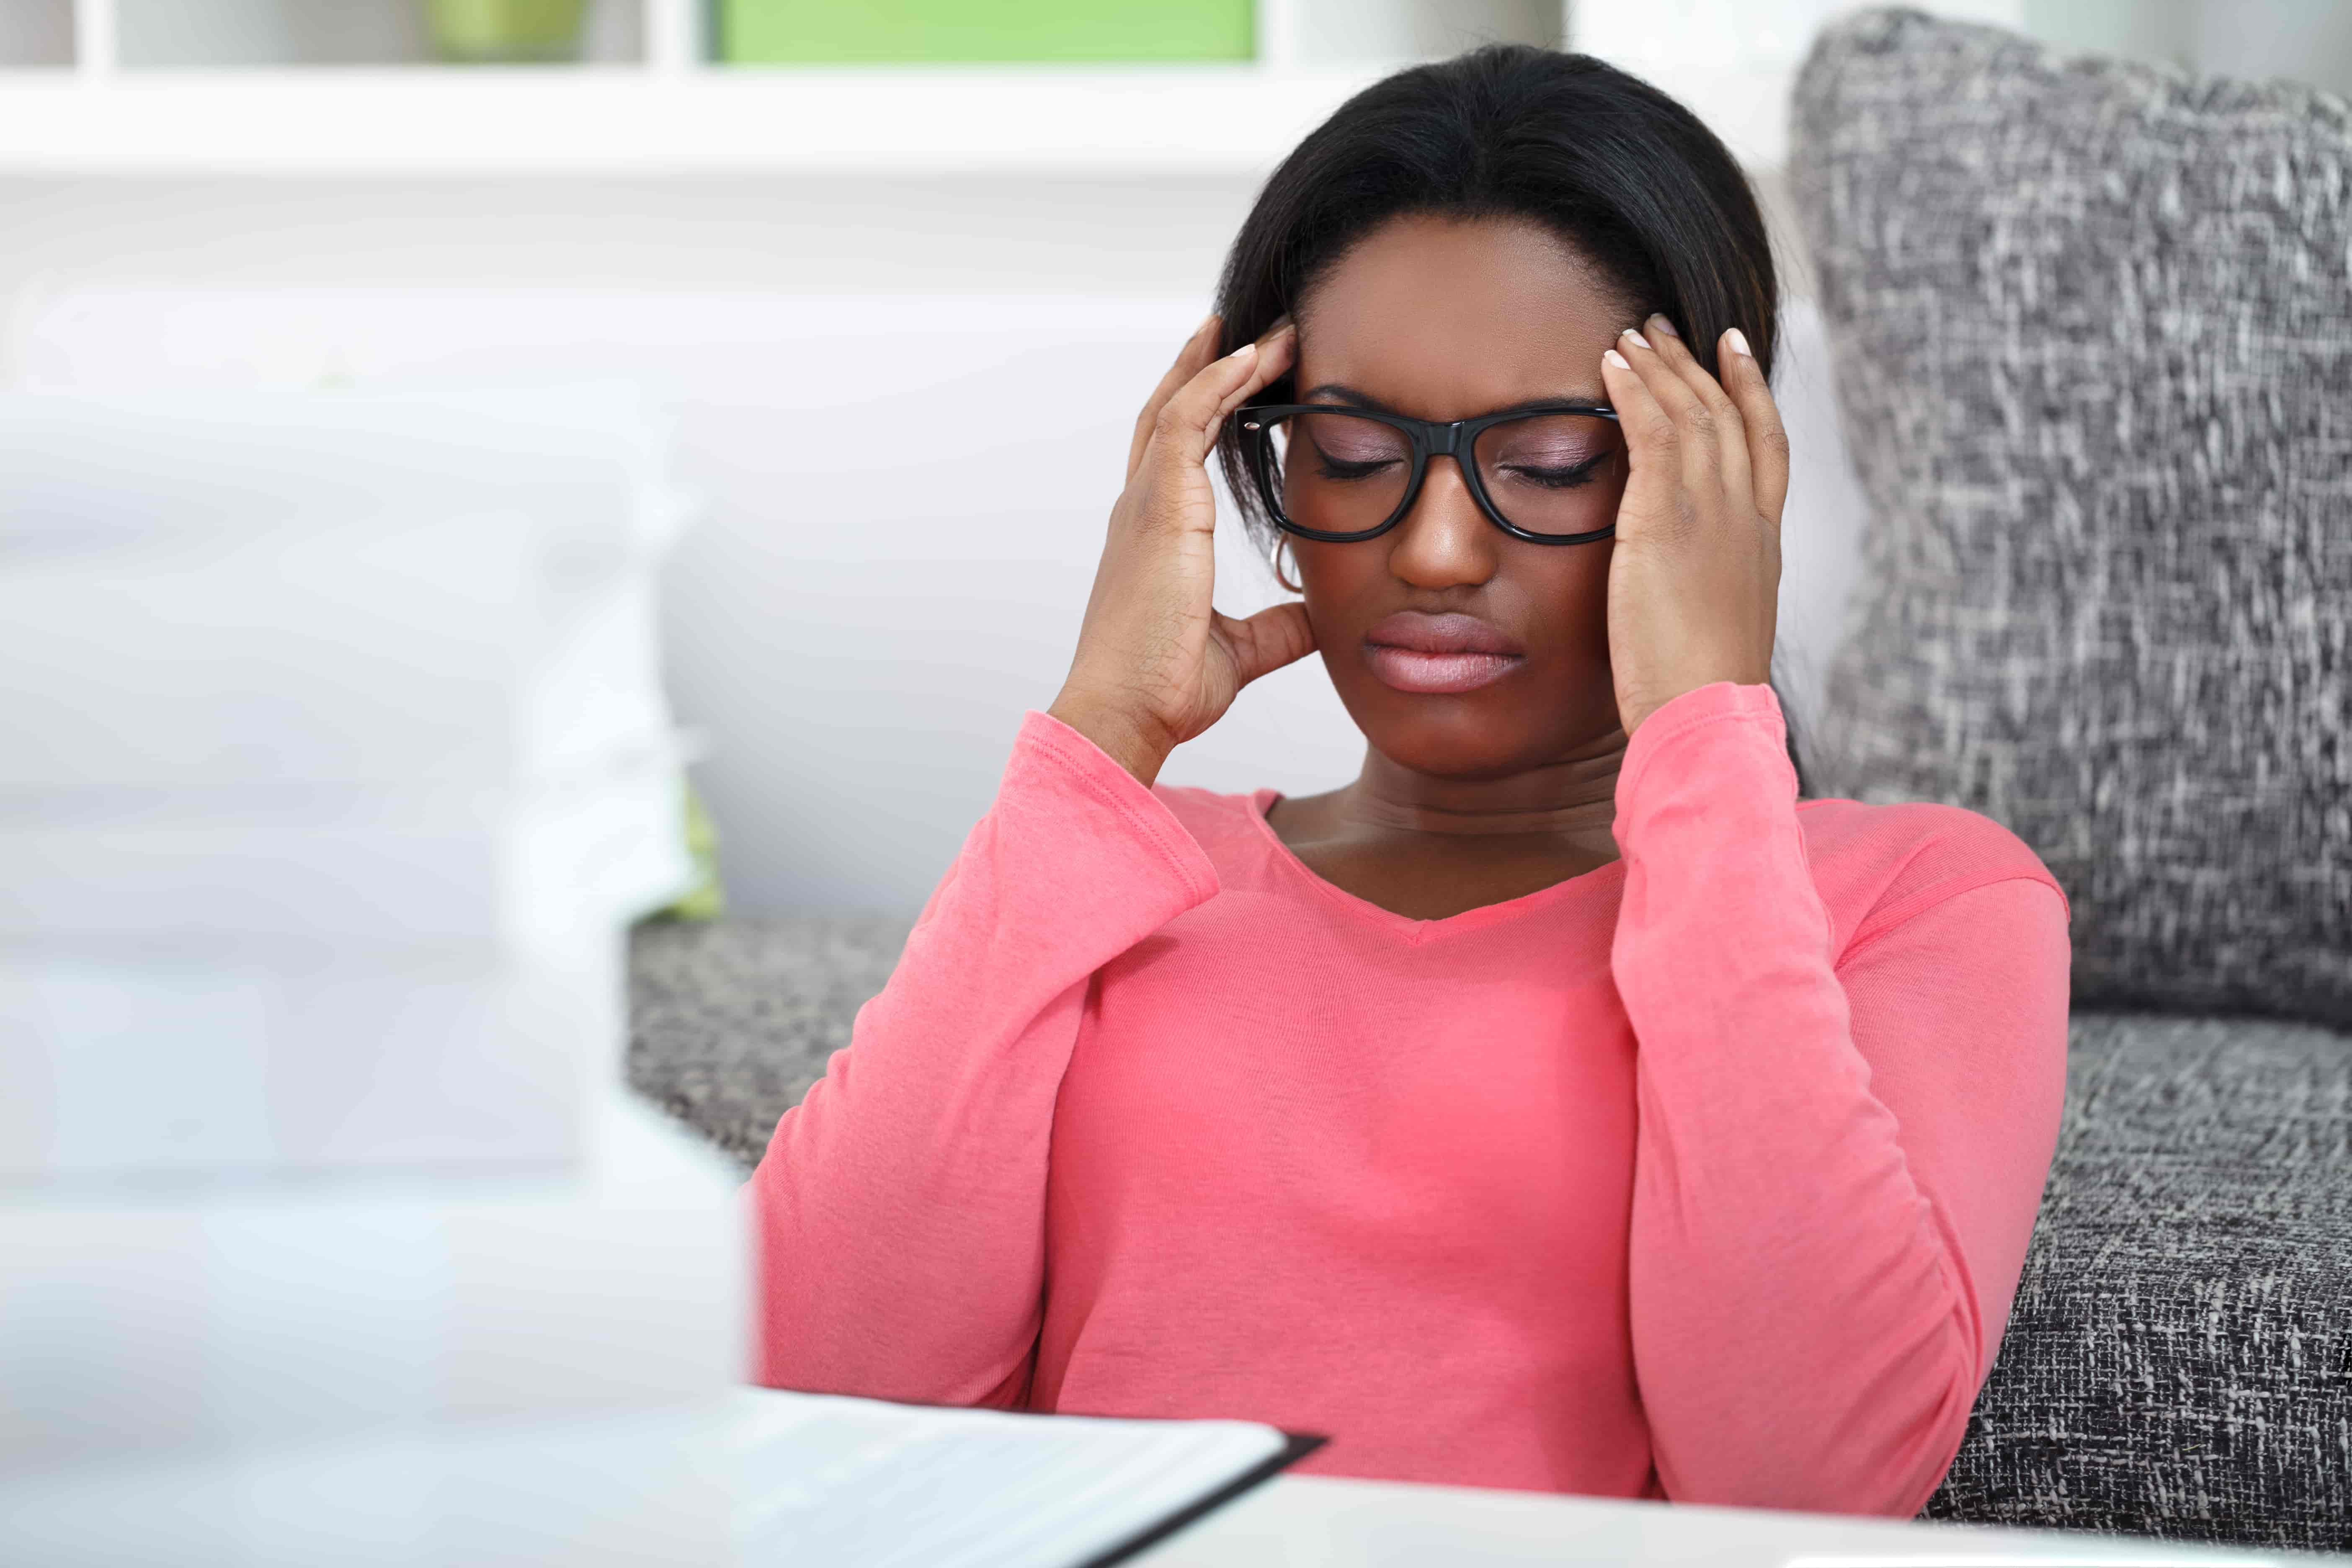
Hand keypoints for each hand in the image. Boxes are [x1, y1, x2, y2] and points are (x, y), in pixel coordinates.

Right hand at [1049, 314, 1312, 785]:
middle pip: (1171, 413)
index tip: (1244, 371)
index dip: (1208, 406)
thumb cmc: (1166, 687)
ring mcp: (1146, 503)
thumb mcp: (1243, 649)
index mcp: (1156, 537)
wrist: (1129, 711)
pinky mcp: (1160, 506)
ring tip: (1271, 330)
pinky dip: (1217, 383)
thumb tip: (1318, 615)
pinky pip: (1187, 421)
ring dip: (1225, 363)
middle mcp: (1142, 509)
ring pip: (1180, 406)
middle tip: (1255, 330)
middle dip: (1210, 367)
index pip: (1178, 452)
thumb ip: (1279, 626)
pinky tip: (1252, 357)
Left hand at [1597, 315, 1786, 740]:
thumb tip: (1685, 580)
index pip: (1767, 444)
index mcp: (1763, 542)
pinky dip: (1634, 392)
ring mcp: (1712, 513)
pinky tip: (1611, 366)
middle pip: (1729, 416)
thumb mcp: (1717, 626)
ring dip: (1660, 367)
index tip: (1734, 348)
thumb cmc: (1701, 691)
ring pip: (1692, 413)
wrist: (1705, 713)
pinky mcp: (1667, 519)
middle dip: (1697, 364)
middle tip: (1669, 326)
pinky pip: (1654, 433)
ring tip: (1631, 333)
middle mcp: (1747, 517)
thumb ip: (1707, 586)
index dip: (1752, 389)